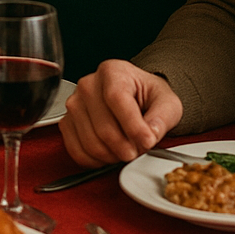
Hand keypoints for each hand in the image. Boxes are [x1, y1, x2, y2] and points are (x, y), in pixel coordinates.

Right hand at [59, 59, 182, 166]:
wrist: (132, 96)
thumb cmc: (147, 96)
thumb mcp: (167, 101)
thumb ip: (162, 116)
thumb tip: (151, 133)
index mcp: (112, 72)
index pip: (116, 99)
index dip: (133, 126)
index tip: (148, 142)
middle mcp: (88, 85)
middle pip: (103, 127)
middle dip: (126, 148)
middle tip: (140, 150)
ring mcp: (74, 104)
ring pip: (90, 142)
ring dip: (112, 156)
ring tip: (126, 151)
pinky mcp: (67, 122)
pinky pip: (76, 150)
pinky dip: (95, 161)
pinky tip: (109, 155)